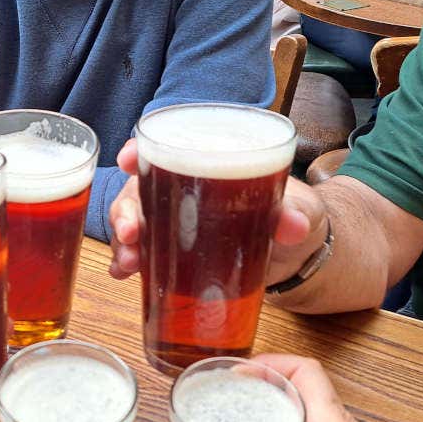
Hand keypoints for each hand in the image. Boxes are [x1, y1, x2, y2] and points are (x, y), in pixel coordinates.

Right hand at [106, 139, 325, 283]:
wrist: (294, 256)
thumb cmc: (293, 215)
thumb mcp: (301, 208)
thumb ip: (297, 212)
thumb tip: (295, 224)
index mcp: (211, 163)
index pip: (167, 148)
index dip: (140, 150)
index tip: (128, 159)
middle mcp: (184, 188)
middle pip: (140, 189)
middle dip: (125, 209)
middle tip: (130, 232)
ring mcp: (174, 222)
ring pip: (133, 221)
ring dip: (122, 240)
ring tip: (127, 264)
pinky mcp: (173, 252)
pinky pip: (141, 252)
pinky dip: (126, 262)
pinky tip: (121, 274)